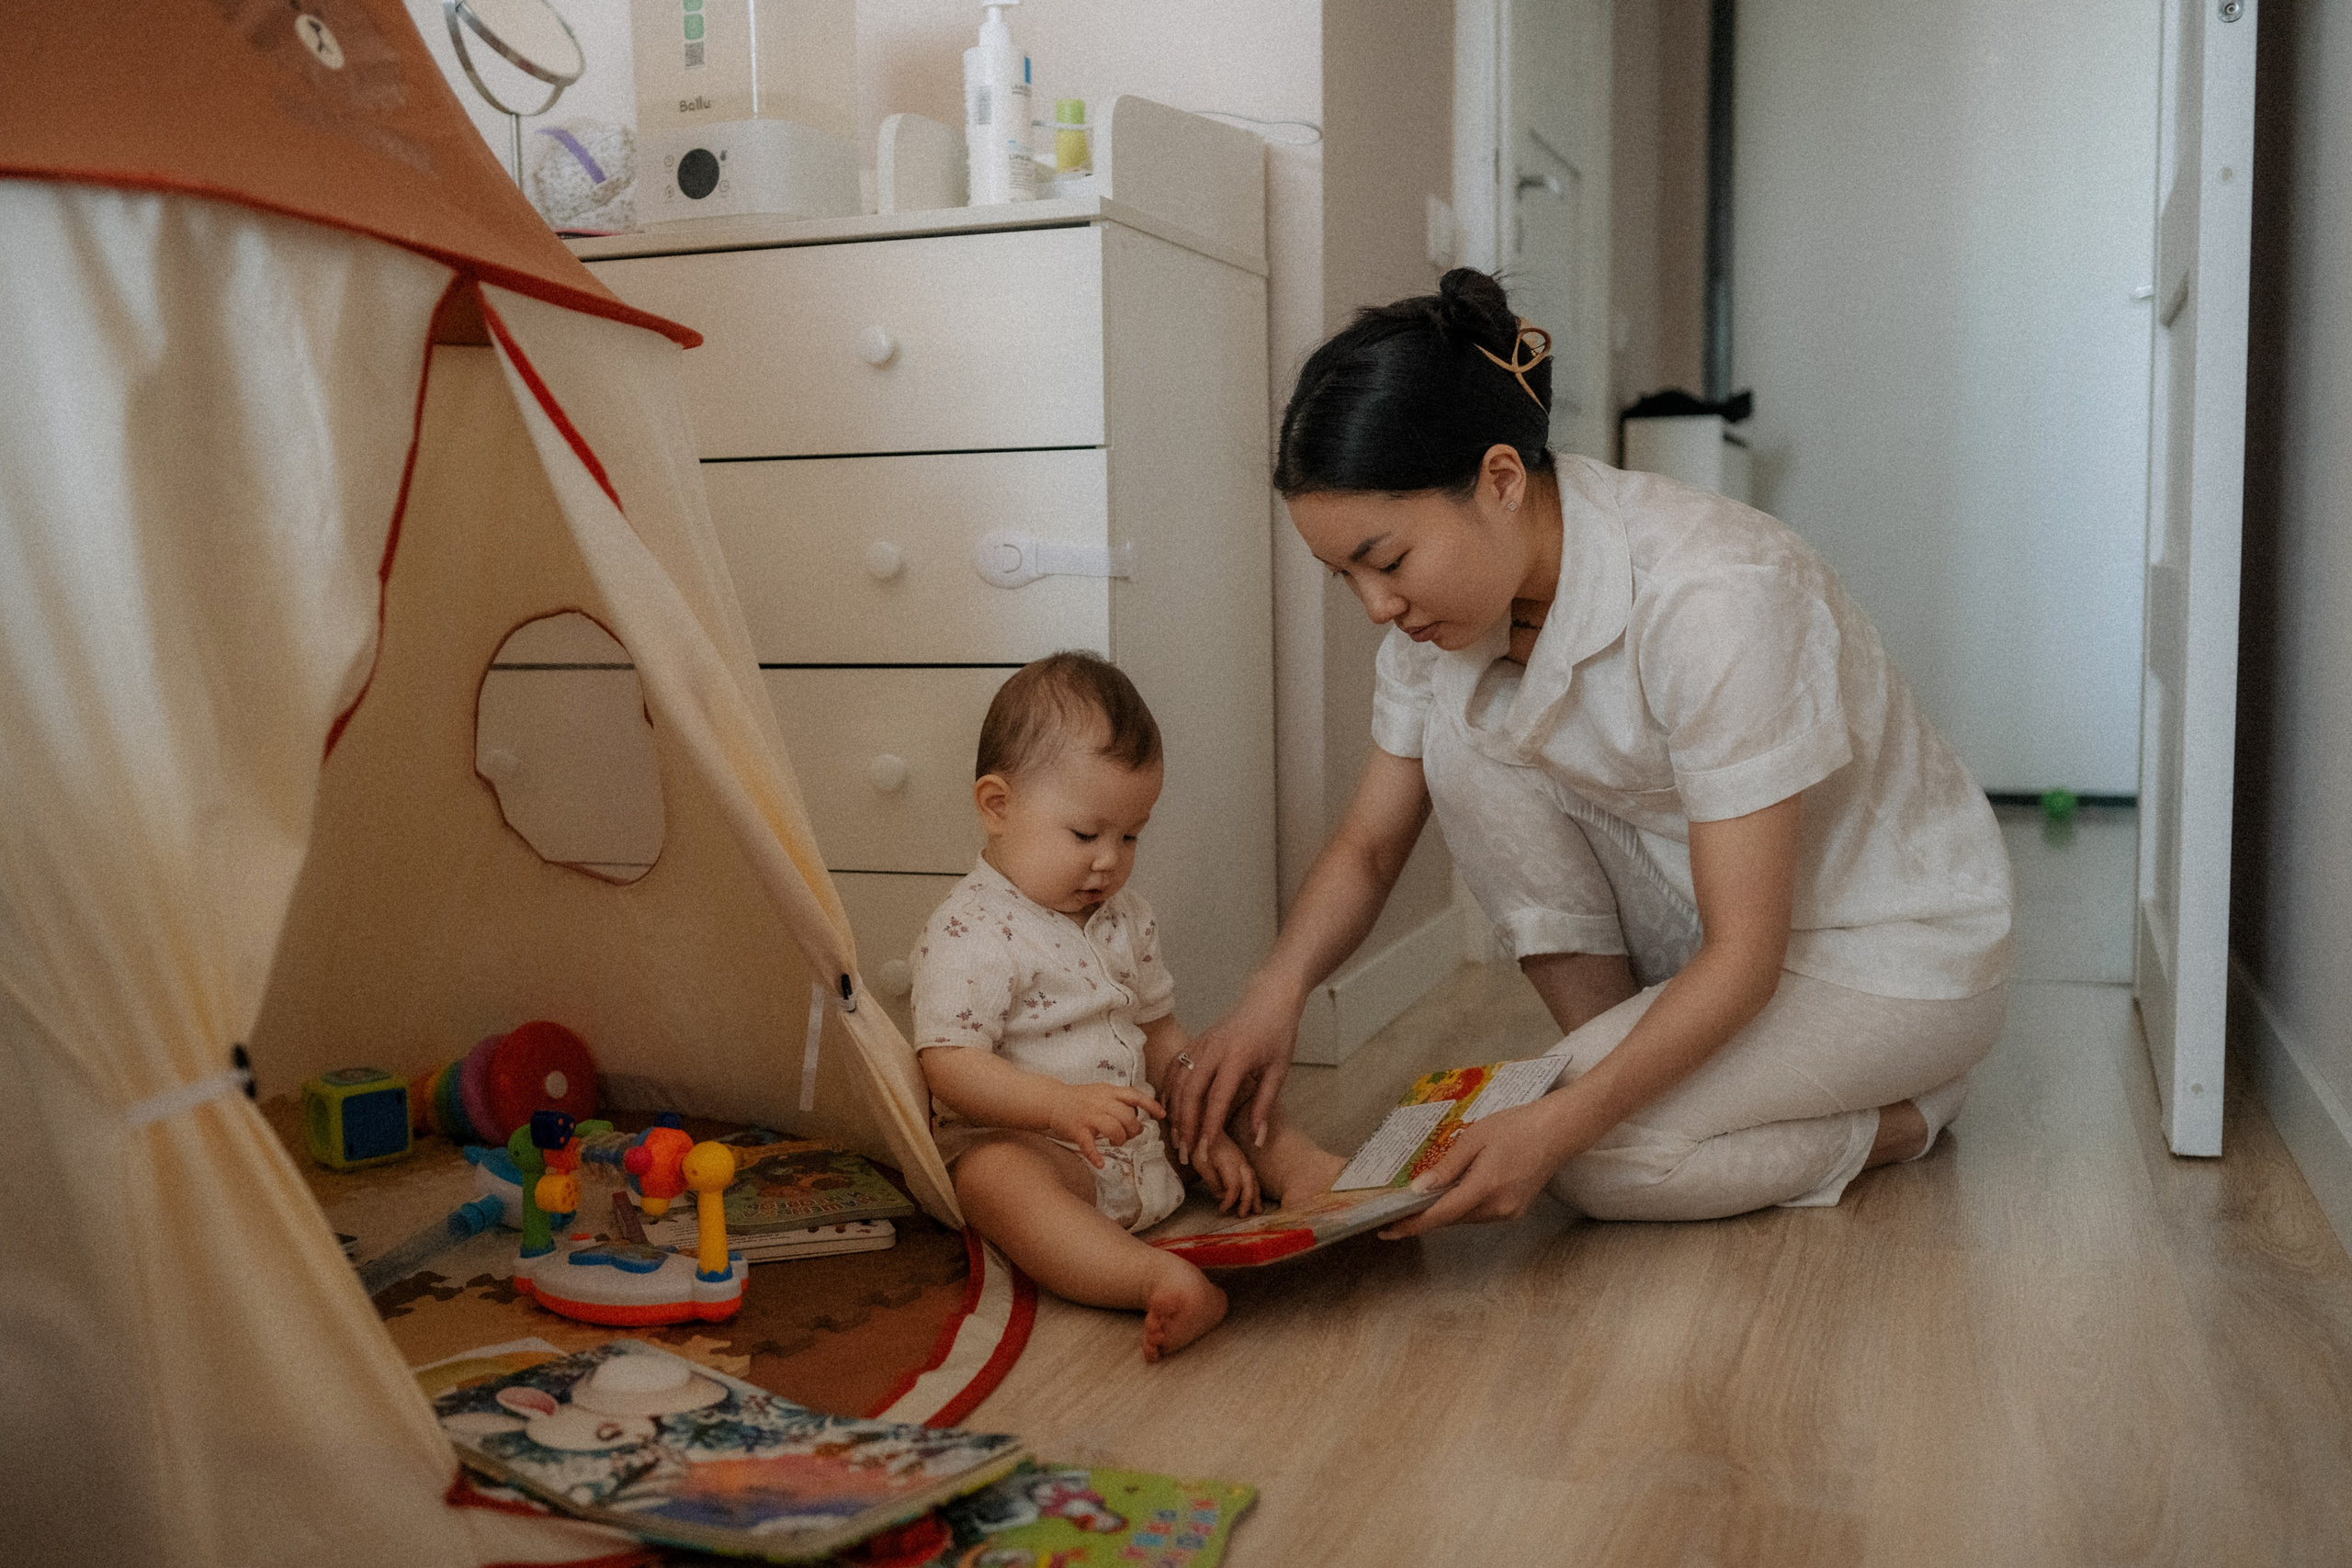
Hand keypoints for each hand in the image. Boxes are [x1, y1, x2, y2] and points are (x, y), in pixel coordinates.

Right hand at [1045, 1082, 1164, 1168]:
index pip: (1134, 1096)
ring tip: (1115, 1142)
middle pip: (1127, 1116)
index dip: (1150, 1105)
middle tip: (1128, 1135)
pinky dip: (1096, 1156)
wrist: (1051, 1099)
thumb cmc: (1080, 1099)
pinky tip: (1100, 1163)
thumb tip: (1140, 1123)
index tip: (1161, 1115)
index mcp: (1109, 1092)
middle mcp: (1101, 1102)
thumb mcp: (1102, 1092)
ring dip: (1119, 1139)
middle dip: (1133, 1129)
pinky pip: (1089, 1145)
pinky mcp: (1077, 1129)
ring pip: (1114, 1129)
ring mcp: (1089, 1115)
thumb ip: (1121, 1103)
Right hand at [1170, 985, 1299, 1159]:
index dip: (1210, 1126)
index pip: (1217, 1098)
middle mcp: (1213, 1050)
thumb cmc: (1278, 1034)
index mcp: (1237, 1057)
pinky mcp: (1194, 1041)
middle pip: (1190, 1092)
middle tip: (1187, 1151)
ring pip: (1178, 1081)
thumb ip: (1264, 1105)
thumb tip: (1257, 1139)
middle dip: (1186, 1124)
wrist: (1268, 998)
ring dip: (1174, 1111)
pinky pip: (1175, 1068)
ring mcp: (1200, 1043)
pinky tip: (1169, 1109)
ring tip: (1177, 1137)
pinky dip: (1168, 1090)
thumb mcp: (1279, 1070)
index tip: (1206, 1150)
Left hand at [1191, 1129, 1262, 1216]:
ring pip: (1254, 1180)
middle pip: (1249, 1183)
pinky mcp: (1242, 1160)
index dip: (1229, 1200)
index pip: (1234, 1186)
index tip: (1222, 1210)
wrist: (1206, 1125)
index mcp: (1229, 1162)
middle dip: (1247, 1201)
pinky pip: (1252, 1176)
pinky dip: (1255, 1188)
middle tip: (1242, 1215)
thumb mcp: (1201, 1163)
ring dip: (1256, 1196)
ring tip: (1257, 1211)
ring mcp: (1243, 1160)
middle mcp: (1240, 1161)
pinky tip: (1255, 1197)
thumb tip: (1221, 1196)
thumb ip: (1212, 1181)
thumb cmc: (1201, 1144)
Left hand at [1378, 1099, 1579, 1238]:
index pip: (1440, 1215)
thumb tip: (1420, 1189)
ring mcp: (1509, 1212)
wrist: (1557, 1131)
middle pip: (1451, 1218)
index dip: (1412, 1224)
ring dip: (1444, 1210)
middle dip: (1424, 1216)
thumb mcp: (1474, 1138)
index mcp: (1485, 1188)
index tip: (1388, 1230)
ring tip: (1422, 1198)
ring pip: (1465, 1218)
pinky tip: (1455, 1192)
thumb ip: (1447, 1167)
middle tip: (1398, 1209)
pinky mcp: (1515, 1211)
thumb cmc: (1516, 1127)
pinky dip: (1463, 1206)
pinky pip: (1479, 1214)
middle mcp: (1498, 1208)